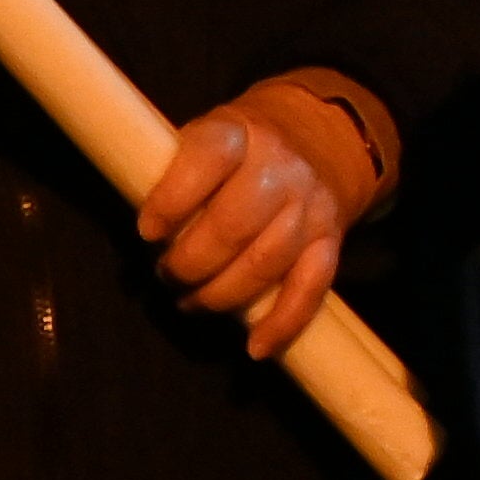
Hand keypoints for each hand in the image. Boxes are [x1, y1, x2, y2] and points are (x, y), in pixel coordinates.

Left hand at [135, 75, 386, 357]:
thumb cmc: (239, 149)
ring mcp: (310, 203)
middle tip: (168, 275)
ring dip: (221, 295)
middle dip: (190, 263)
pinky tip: (256, 347)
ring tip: (193, 302)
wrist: (319, 134)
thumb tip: (147, 239)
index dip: (173, 198)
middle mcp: (280, 165)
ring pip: (267, 262)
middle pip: (234, 224)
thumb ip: (176, 177)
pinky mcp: (332, 238)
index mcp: (238, 132)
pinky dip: (283, 323)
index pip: (208, 157)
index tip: (148, 231)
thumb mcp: (206, 137)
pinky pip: (312, 287)